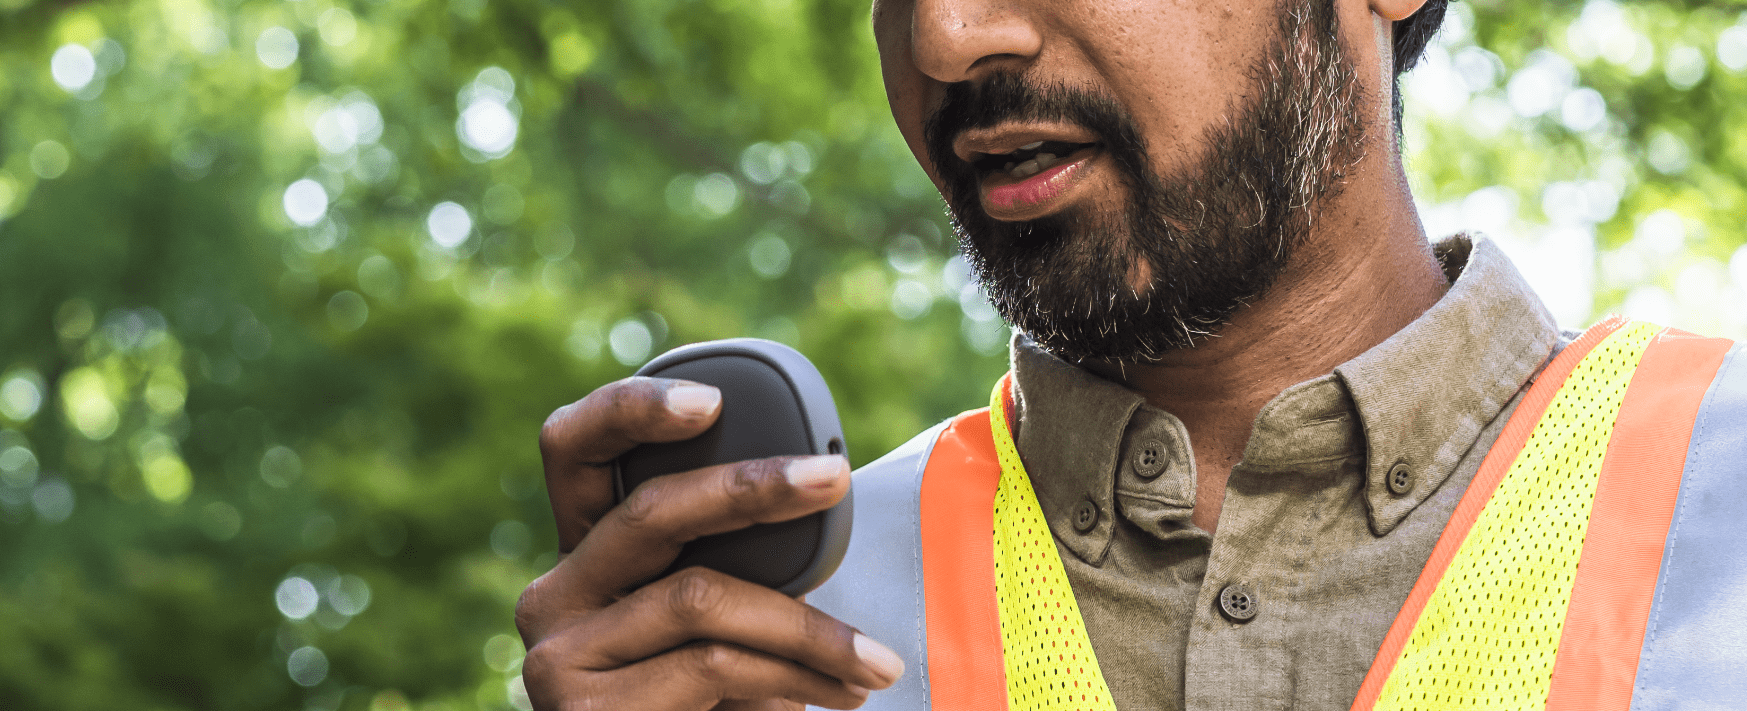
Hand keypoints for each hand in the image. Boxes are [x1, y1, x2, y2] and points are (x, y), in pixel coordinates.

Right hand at [517, 377, 903, 710]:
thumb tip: (820, 496)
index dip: (630, 409)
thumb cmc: (709, 709)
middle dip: (752, 487)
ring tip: (875, 660)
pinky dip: (791, 676)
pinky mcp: (579, 706)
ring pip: (699, 597)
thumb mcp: (716, 626)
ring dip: (807, 628)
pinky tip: (838, 693)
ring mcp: (557, 653)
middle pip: (649, 511)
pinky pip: (711, 662)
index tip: (711, 400)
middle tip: (833, 478)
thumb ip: (730, 564)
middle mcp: (553, 594)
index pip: (573, 449)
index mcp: (585, 555)